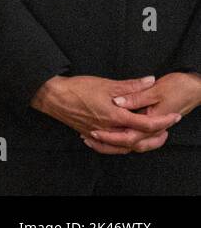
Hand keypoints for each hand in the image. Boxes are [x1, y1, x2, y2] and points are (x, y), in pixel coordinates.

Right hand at [31, 75, 180, 153]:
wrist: (52, 96)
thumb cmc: (77, 89)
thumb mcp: (106, 83)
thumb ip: (130, 85)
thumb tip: (149, 81)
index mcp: (114, 116)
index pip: (146, 123)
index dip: (163, 121)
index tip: (173, 117)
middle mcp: (109, 129)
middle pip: (138, 140)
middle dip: (156, 136)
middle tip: (166, 129)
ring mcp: (99, 134)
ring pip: (124, 146)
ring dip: (140, 143)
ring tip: (149, 136)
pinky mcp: (90, 135)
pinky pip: (109, 146)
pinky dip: (119, 145)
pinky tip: (120, 140)